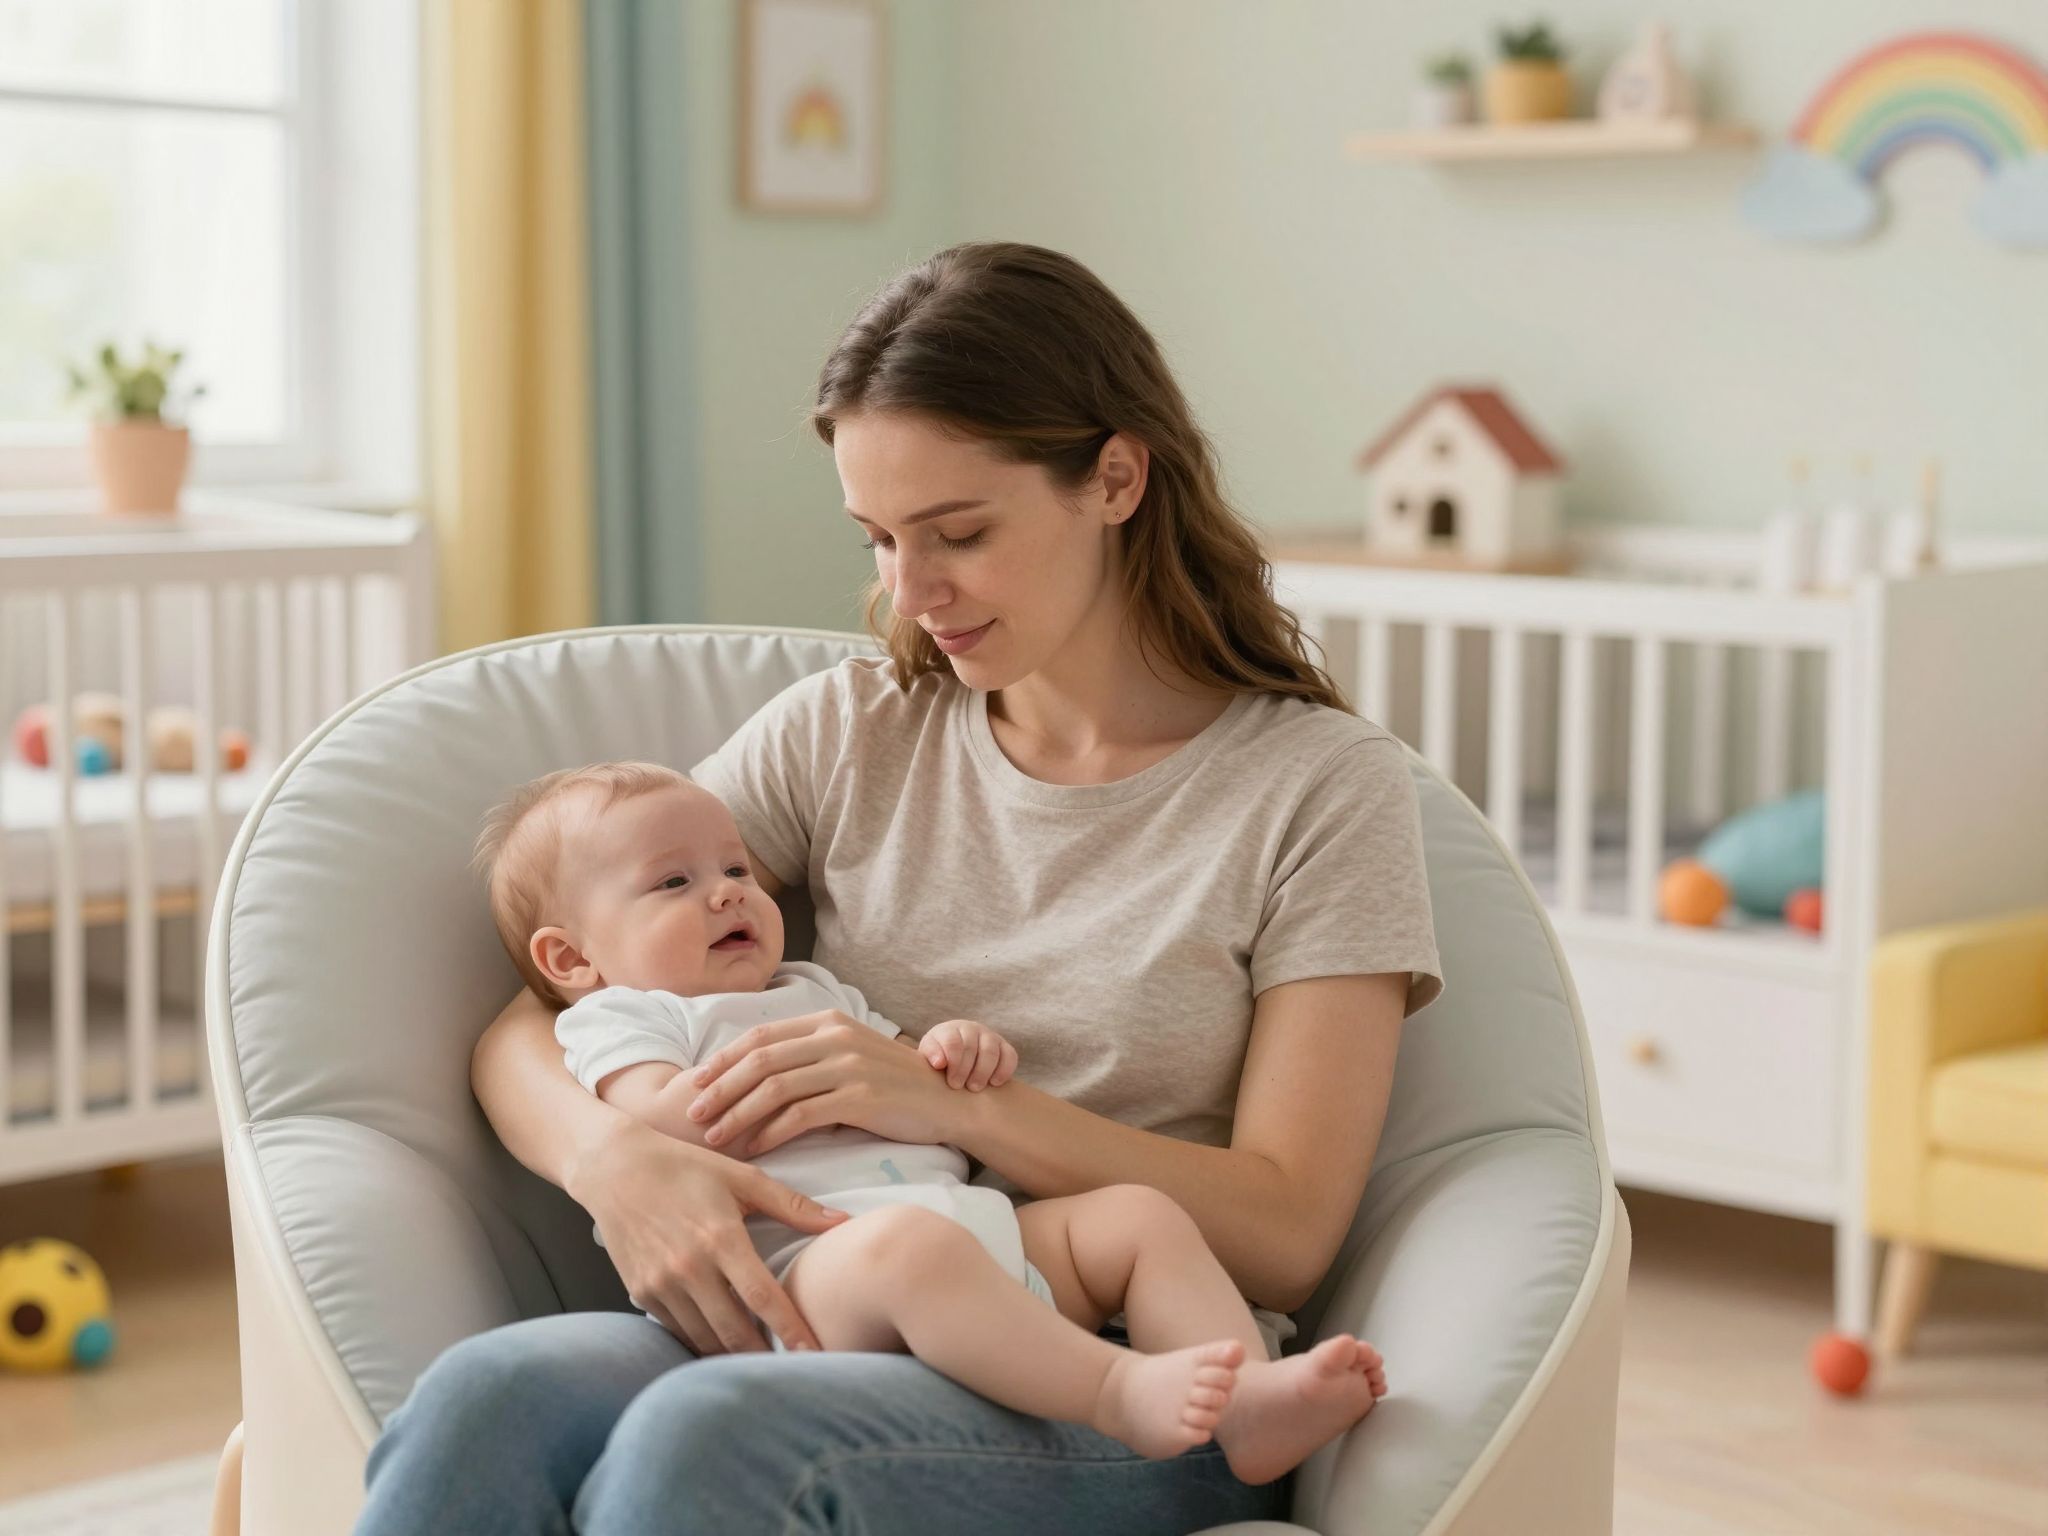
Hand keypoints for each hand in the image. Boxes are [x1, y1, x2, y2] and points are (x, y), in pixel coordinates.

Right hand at [568, 1115, 846, 1354]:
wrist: (615, 1168)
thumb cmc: (684, 1167)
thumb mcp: (742, 1178)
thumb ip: (792, 1205)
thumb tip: (843, 1221)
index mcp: (720, 1238)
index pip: (763, 1298)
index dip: (791, 1330)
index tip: (815, 1354)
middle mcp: (689, 1268)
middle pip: (735, 1331)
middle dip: (765, 1358)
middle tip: (792, 1373)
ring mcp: (660, 1284)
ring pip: (704, 1338)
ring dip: (733, 1356)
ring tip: (761, 1366)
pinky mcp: (640, 1293)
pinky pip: (678, 1330)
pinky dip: (701, 1340)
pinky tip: (721, 1344)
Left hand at [687, 1009, 966, 1156]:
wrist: (948, 1100)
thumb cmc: (895, 1085)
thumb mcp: (851, 1057)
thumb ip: (810, 1058)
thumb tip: (757, 1079)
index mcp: (829, 1021)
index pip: (762, 1035)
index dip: (724, 1059)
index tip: (697, 1082)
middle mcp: (836, 1036)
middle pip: (761, 1059)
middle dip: (721, 1088)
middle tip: (694, 1113)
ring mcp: (849, 1064)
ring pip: (775, 1087)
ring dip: (738, 1114)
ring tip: (716, 1136)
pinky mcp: (861, 1097)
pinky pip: (802, 1115)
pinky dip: (771, 1132)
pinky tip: (755, 1148)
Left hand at [919, 1018, 1017, 1090]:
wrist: (956, 1057)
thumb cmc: (940, 1058)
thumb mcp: (929, 1055)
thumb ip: (931, 1055)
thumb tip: (939, 1063)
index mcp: (950, 1030)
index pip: (953, 1042)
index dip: (953, 1063)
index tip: (951, 1082)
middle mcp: (971, 1029)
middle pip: (972, 1047)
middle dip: (965, 1070)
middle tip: (959, 1087)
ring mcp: (990, 1036)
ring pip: (991, 1051)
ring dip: (983, 1072)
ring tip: (974, 1088)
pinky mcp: (1005, 1047)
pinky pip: (1010, 1056)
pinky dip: (1004, 1070)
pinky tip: (994, 1083)